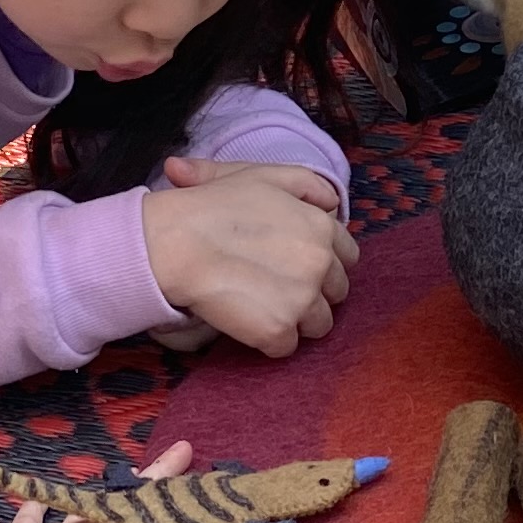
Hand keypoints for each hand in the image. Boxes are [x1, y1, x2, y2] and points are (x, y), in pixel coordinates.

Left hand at [0, 439, 193, 522]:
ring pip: (86, 511)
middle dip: (149, 482)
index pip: (145, 506)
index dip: (168, 483)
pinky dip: (40, 511)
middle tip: (174, 457)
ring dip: (109, 495)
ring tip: (123, 477)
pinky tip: (39, 502)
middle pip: (122, 503)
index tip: (188, 449)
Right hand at [142, 159, 354, 354]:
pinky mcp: (278, 330)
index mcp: (321, 226)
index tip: (297, 265)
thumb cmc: (212, 205)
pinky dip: (269, 340)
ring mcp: (302, 299)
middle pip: (337, 294)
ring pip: (318, 325)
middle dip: (314, 292)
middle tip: (276, 287)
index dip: (324, 262)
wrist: (175, 242)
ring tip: (262, 305)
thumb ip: (304, 183)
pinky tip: (246, 320)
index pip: (347, 256)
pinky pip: (287, 347)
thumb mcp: (261, 175)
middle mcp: (320, 263)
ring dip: (295, 320)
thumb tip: (331, 200)